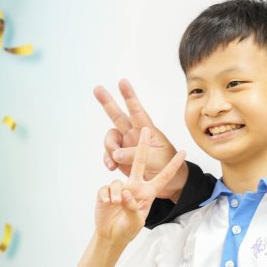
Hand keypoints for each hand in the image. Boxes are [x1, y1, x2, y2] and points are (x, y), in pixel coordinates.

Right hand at [94, 78, 187, 200]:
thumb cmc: (169, 168)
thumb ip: (136, 155)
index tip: (122, 81)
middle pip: (118, 116)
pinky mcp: (121, 159)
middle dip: (107, 102)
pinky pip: (109, 154)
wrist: (170, 185)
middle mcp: (135, 135)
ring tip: (114, 161)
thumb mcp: (156, 160)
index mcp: (147, 131)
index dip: (130, 96)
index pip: (137, 110)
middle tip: (97, 88)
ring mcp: (127, 146)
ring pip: (110, 139)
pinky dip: (107, 159)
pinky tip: (111, 167)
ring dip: (109, 147)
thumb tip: (116, 153)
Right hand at [94, 128, 186, 244]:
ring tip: (115, 203)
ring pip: (117, 180)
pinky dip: (107, 196)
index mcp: (148, 191)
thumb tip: (124, 192)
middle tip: (146, 129)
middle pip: (138, 160)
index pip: (163, 176)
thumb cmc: (129, 228)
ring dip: (116, 192)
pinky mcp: (106, 191)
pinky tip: (107, 204)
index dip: (173, 165)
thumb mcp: (137, 221)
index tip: (184, 152)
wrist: (112, 235)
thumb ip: (133, 206)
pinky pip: (106, 189)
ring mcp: (120, 187)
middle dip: (142, 144)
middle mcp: (135, 185)